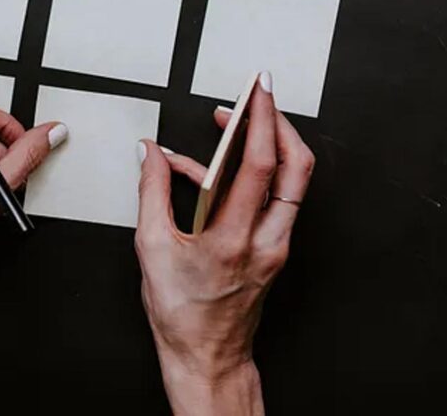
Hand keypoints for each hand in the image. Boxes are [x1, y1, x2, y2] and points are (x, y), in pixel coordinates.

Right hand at [135, 72, 313, 414]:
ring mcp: (277, 245)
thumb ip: (151, 192)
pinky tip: (219, 169)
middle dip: (278, 121)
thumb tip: (150, 154)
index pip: (260, 167)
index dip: (262, 121)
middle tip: (260, 95)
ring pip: (293, 181)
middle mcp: (265, 241)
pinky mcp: (276, 248)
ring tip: (241, 123)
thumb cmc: (182, 314)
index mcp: (232, 240)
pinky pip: (276, 198)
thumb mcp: (152, 248)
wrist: (208, 356)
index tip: (257, 91)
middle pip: (295, 167)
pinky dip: (255, 173)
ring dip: (272, 144)